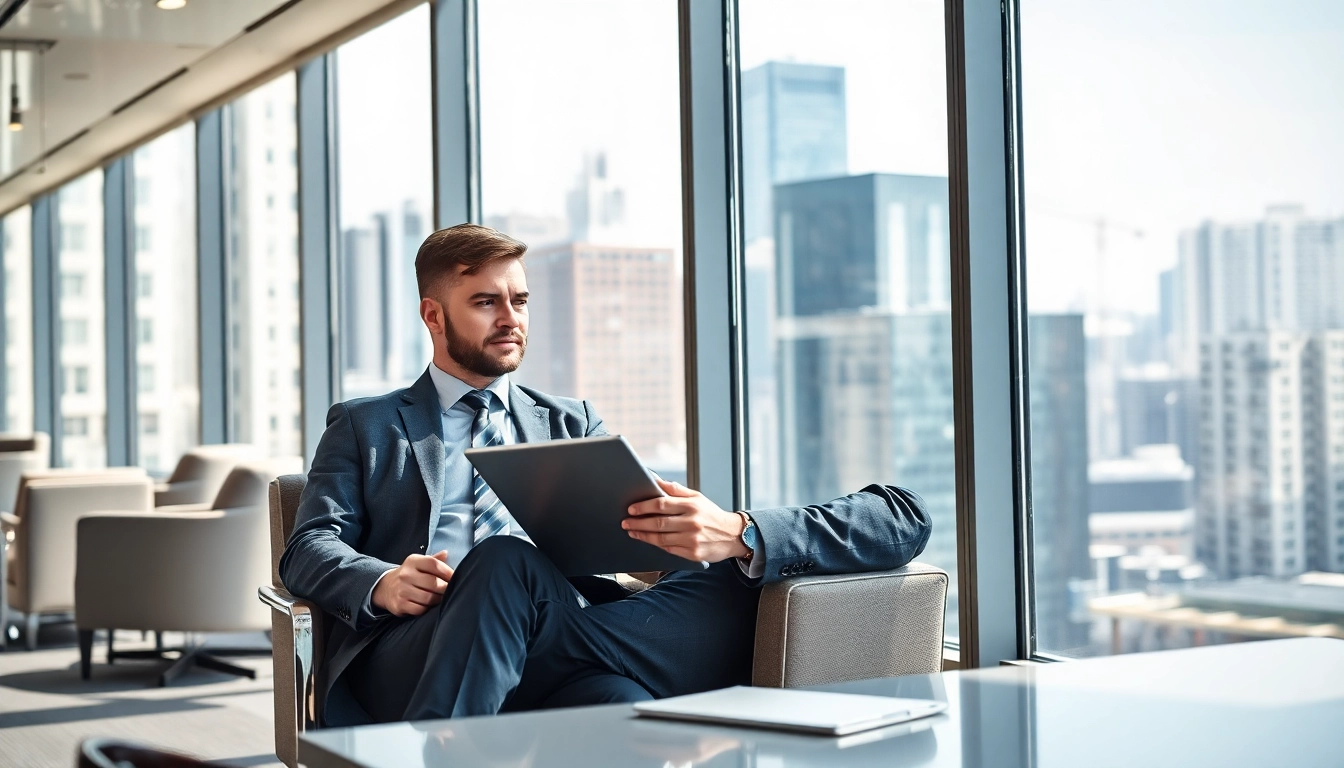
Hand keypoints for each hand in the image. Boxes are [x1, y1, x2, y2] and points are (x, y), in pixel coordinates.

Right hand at [372, 550, 453, 616]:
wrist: (386, 587)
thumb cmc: (410, 575)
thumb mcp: (419, 563)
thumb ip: (433, 559)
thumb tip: (446, 553)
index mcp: (413, 561)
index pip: (433, 564)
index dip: (447, 571)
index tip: (454, 577)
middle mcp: (406, 574)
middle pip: (433, 583)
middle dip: (445, 588)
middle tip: (450, 590)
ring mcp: (402, 590)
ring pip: (428, 598)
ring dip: (438, 599)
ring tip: (440, 597)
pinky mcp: (400, 604)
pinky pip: (420, 609)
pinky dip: (427, 608)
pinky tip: (428, 604)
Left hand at [623, 479, 748, 562]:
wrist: (733, 535)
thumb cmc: (711, 514)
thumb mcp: (697, 497)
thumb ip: (675, 490)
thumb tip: (655, 479)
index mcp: (692, 505)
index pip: (662, 503)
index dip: (643, 506)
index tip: (631, 508)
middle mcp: (692, 522)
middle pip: (658, 522)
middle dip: (638, 522)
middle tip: (625, 522)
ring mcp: (692, 539)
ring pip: (661, 538)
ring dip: (643, 535)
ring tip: (632, 532)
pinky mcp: (693, 554)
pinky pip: (669, 549)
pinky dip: (656, 545)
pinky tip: (648, 540)